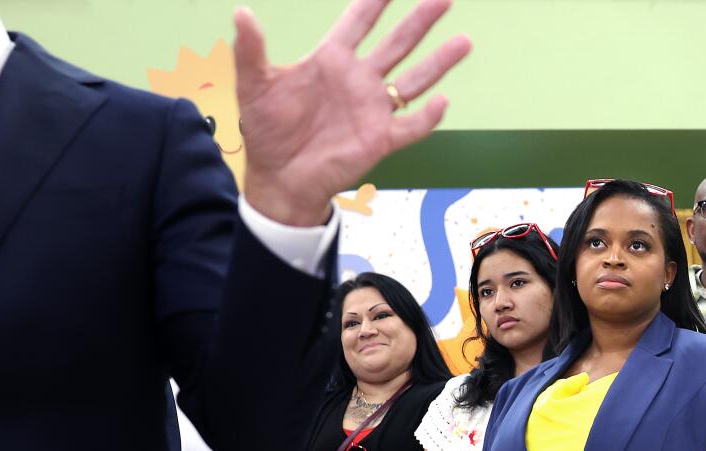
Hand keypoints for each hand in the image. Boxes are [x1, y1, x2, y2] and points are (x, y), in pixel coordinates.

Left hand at [235, 0, 471, 225]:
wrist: (280, 179)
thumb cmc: (267, 131)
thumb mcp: (253, 86)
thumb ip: (251, 51)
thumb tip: (241, 14)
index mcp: (331, 60)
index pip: (359, 21)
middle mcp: (358, 80)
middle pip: (397, 42)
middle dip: (420, 19)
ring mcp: (373, 109)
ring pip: (415, 80)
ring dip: (439, 62)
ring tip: (464, 41)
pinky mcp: (380, 139)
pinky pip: (411, 126)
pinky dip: (427, 117)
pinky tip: (441, 102)